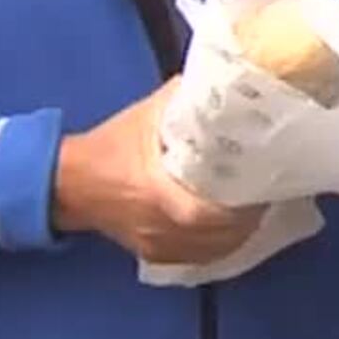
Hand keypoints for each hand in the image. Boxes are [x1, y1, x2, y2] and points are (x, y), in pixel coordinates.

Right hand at [51, 79, 266, 264]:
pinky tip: (236, 227)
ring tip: (259, 206)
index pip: (207, 214)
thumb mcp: (150, 114)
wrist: (68, 182)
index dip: (242, 204)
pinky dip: (221, 245)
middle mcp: (160, 227)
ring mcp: (158, 245)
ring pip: (213, 251)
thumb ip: (189, 98)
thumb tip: (229, 81)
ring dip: (240, 232)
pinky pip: (199, 258)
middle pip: (219, 236)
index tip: (266, 182)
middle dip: (250, 215)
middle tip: (270, 190)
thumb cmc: (110, 145)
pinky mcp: (156, 254)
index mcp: (157, 194)